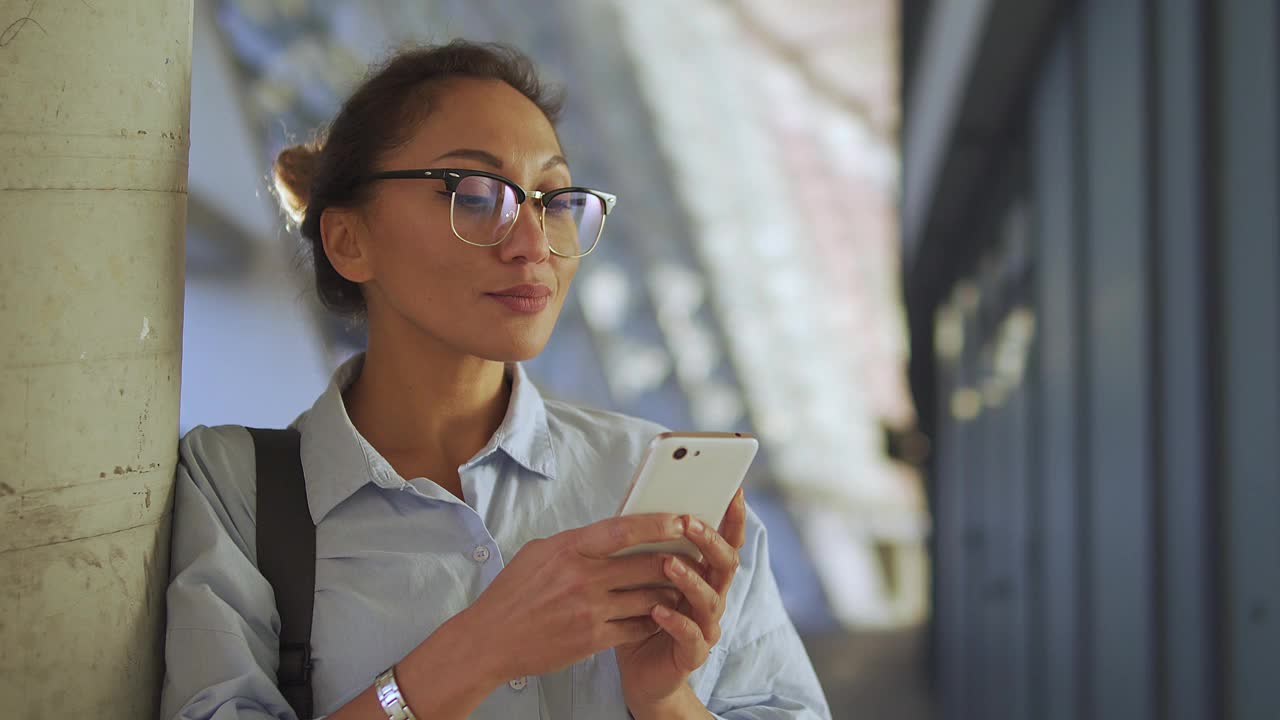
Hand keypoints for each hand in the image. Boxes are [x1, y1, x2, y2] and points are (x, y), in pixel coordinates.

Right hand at [460, 513, 689, 683]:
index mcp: (569, 549)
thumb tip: (609, 534)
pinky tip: (661, 617)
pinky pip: (636, 628)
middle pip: (645, 565)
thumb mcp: (539, 553)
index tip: (681, 521)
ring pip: (647, 598)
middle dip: (675, 562)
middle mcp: (582, 577)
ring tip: (683, 589)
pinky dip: (652, 621)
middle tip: (694, 558)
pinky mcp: (592, 639)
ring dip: (669, 594)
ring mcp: (589, 610)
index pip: (623, 530)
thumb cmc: (513, 594)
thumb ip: (576, 543)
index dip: (657, 524)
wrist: (490, 640)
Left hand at [616, 489, 747, 715]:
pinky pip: (690, 636)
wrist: (641, 673)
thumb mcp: (640, 575)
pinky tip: (657, 610)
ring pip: (710, 598)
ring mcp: (706, 626)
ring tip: (668, 563)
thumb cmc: (640, 616)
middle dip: (710, 541)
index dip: (733, 517)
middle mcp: (712, 597)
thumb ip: (645, 543)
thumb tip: (635, 498)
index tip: (733, 491)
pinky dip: (675, 621)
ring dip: (690, 578)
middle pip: (726, 564)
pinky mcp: (692, 653)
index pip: (726, 541)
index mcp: (704, 574)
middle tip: (689, 522)